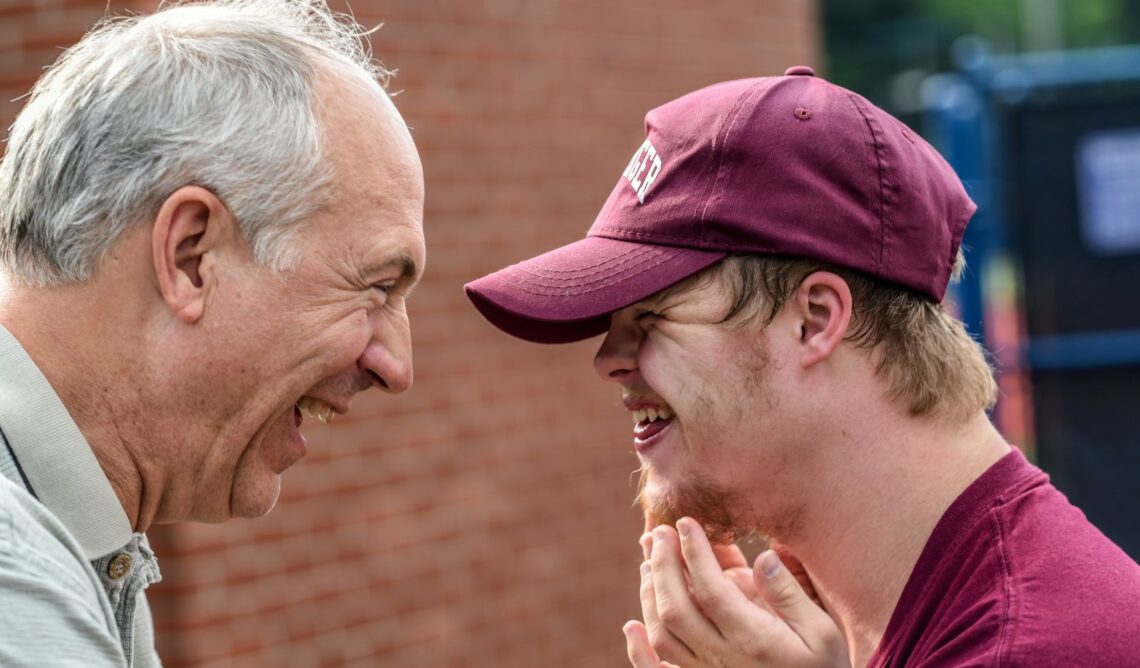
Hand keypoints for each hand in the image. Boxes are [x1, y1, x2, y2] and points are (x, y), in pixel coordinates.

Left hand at [625, 518, 848, 666]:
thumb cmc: (821, 666)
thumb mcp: (822, 630)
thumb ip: (790, 594)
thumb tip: (762, 557)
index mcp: (754, 638)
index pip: (712, 590)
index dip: (694, 553)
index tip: (685, 522)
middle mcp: (723, 658)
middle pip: (676, 609)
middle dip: (663, 565)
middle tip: (659, 532)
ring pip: (662, 635)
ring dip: (649, 594)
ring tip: (648, 560)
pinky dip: (639, 653)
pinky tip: (630, 627)